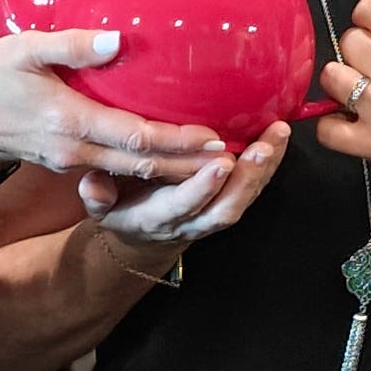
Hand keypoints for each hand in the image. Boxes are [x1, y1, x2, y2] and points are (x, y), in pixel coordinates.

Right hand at [0, 32, 226, 182]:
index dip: (179, 142)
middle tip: (235, 160)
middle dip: (190, 166)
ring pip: (132, 173)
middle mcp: (74, 150)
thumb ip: (74, 45)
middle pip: (144, 166)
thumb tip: (119, 40)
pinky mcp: (66, 160)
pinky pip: (116, 168)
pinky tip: (170, 154)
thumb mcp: (24, 47)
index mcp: (69, 122)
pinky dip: (148, 166)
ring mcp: (70, 160)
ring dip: (174, 170)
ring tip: (214, 161)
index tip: (216, 140)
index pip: (136, 140)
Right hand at [80, 121, 290, 264]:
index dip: (203, 187)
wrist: (145, 236)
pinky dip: (270, 163)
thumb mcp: (100, 206)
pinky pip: (254, 187)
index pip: (183, 205)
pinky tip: (279, 135)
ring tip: (278, 134)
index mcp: (159, 217)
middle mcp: (192, 220)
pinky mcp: (229, 201)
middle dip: (247, 178)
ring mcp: (213, 213)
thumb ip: (97, 195)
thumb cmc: (122, 208)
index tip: (220, 163)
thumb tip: (91, 182)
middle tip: (262, 146)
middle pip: (226, 206)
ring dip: (265, 168)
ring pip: (245, 198)